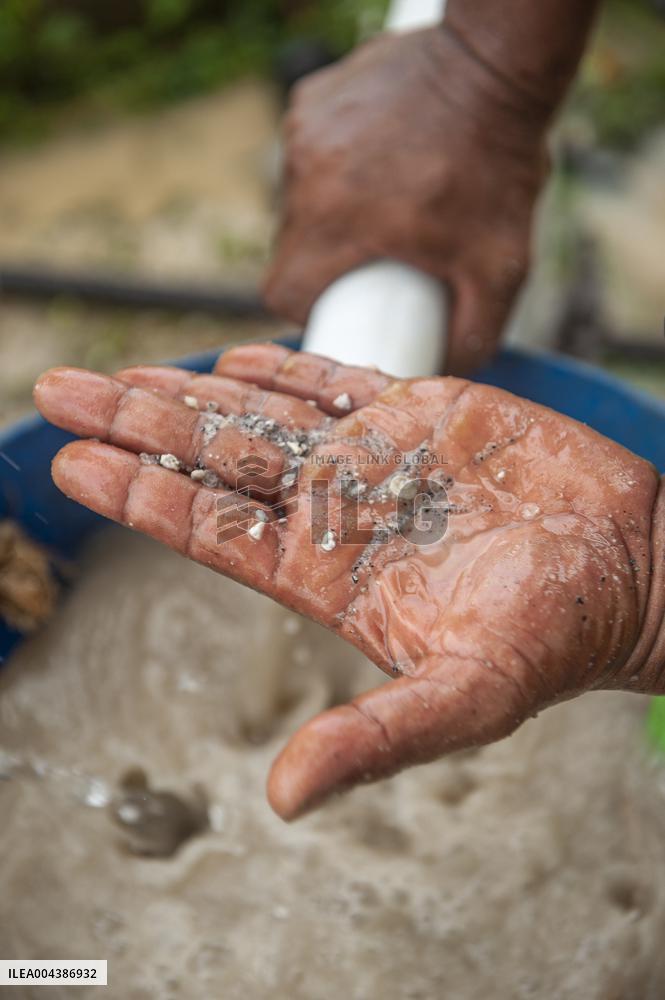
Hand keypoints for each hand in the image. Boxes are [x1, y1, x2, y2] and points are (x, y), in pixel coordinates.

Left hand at [34, 345, 664, 818]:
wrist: (633, 572)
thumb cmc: (557, 639)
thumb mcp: (465, 699)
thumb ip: (374, 740)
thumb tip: (286, 799)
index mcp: (330, 575)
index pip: (210, 529)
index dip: (140, 495)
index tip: (74, 462)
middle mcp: (338, 514)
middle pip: (215, 462)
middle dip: (136, 426)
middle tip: (62, 390)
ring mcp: (376, 461)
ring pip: (262, 416)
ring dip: (191, 391)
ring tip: (120, 371)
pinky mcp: (424, 416)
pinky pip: (337, 382)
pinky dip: (284, 366)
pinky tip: (236, 356)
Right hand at [264, 27, 549, 372]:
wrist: (493, 64)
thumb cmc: (495, 166)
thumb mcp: (500, 265)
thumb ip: (477, 332)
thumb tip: (450, 372)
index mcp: (335, 224)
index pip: (283, 292)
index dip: (308, 308)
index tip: (341, 302)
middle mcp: (306, 177)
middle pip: (293, 247)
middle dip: (331, 259)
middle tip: (380, 251)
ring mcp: (303, 132)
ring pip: (299, 200)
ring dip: (334, 211)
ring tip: (386, 200)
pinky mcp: (309, 101)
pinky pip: (308, 153)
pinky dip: (337, 165)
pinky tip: (378, 157)